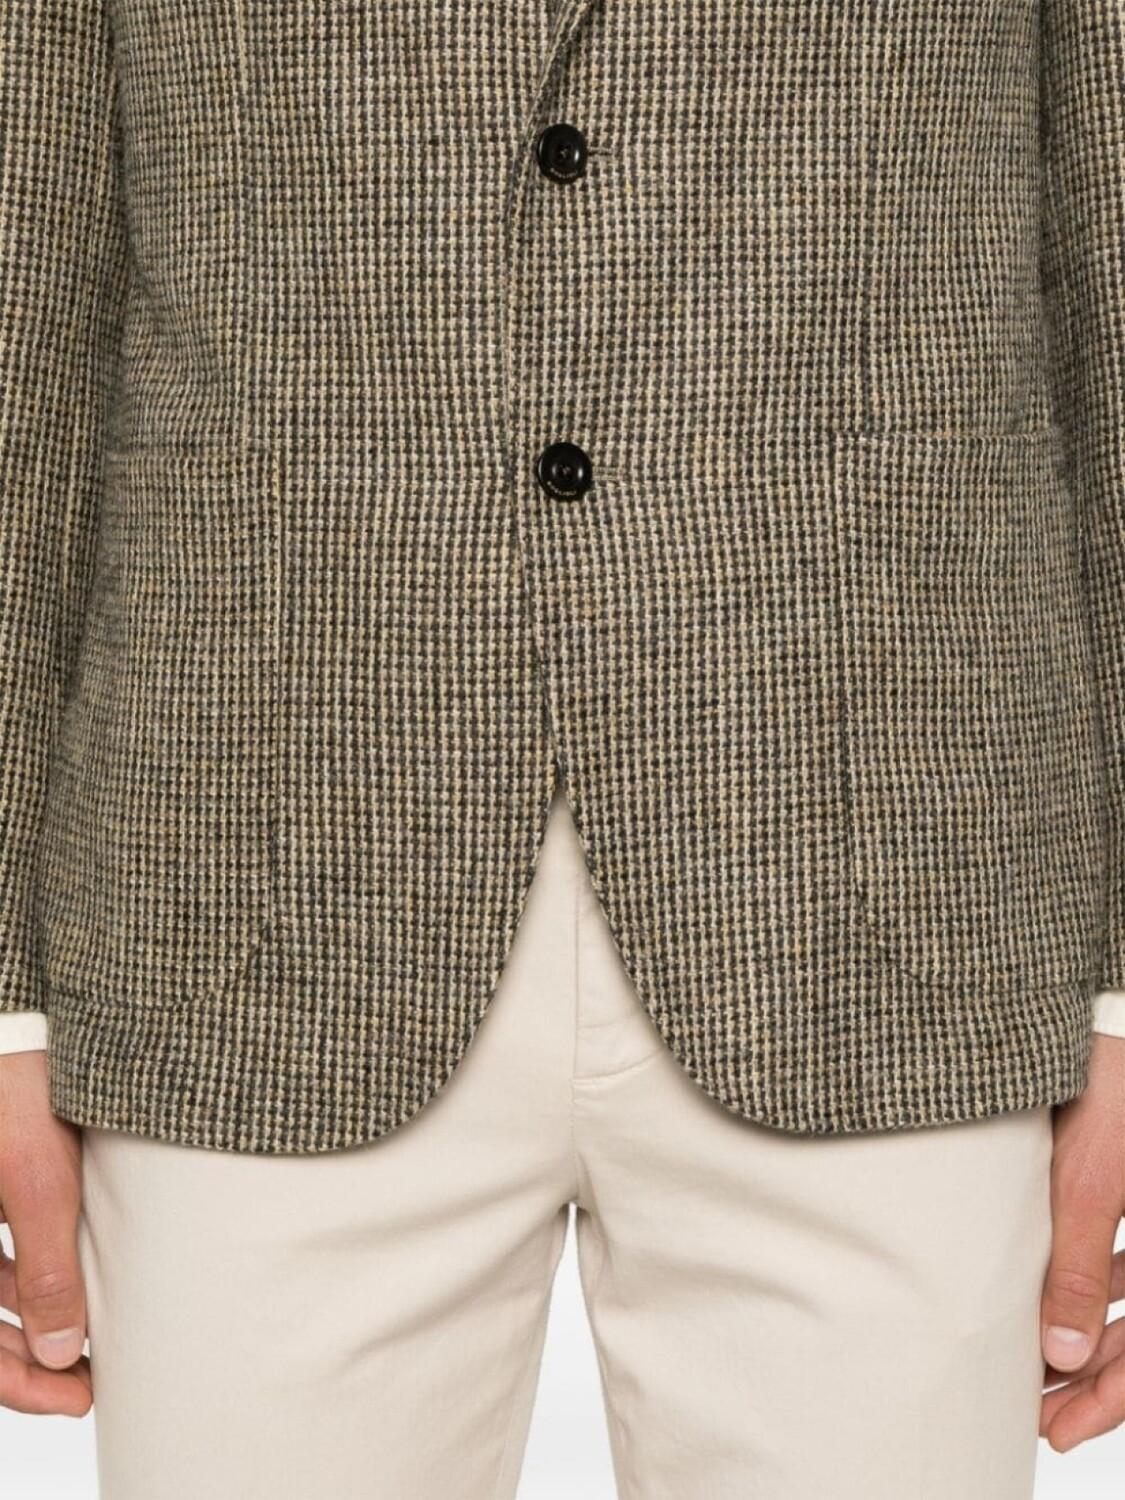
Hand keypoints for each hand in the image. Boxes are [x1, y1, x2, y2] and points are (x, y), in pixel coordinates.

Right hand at [0, 1050, 90, 1416]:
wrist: (20, 1026)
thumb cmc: (18, 1091)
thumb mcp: (37, 1179)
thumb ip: (46, 1265)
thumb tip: (59, 1351)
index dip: (15, 1382)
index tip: (72, 1398)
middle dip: (28, 1365)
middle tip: (88, 1386)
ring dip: (31, 1329)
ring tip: (89, 1350)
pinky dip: (28, 1288)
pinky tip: (71, 1300)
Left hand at [1040, 1031, 1124, 1451]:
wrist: (1076, 1016)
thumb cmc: (1098, 1089)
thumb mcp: (1086, 1178)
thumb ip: (1077, 1264)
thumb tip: (1065, 1356)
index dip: (1113, 1397)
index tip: (1060, 1429)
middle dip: (1093, 1385)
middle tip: (1037, 1420)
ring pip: (1120, 1307)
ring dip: (1080, 1346)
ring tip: (1027, 1380)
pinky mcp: (1107, 1196)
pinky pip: (1108, 1268)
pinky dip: (1076, 1298)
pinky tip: (1035, 1319)